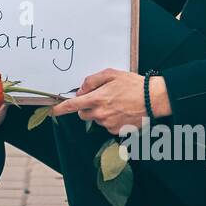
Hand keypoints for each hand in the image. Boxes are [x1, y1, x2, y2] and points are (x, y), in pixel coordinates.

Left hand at [50, 69, 168, 133]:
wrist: (153, 99)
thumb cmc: (133, 84)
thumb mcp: (111, 74)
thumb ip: (92, 81)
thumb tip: (81, 90)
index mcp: (96, 99)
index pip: (72, 106)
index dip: (60, 109)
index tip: (52, 111)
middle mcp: (100, 114)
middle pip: (83, 114)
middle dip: (86, 107)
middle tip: (100, 98)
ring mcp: (108, 124)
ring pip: (96, 119)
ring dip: (100, 113)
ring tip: (116, 103)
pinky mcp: (117, 131)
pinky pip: (107, 125)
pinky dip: (111, 119)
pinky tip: (122, 111)